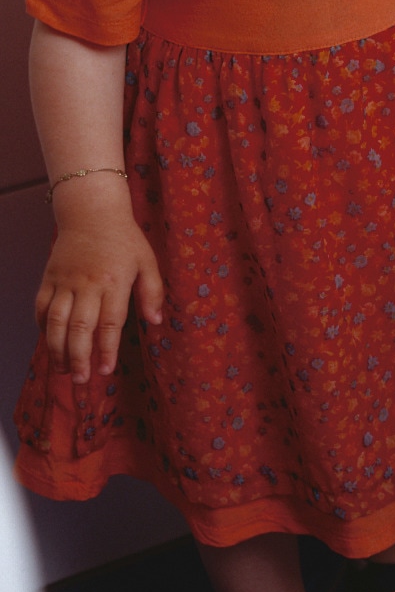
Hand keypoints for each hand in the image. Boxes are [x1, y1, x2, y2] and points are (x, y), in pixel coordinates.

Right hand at [36, 203, 163, 384]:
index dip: (107, 349)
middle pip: (80, 327)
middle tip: (81, 379)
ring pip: (57, 322)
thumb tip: (155, 322)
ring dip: (58, 349)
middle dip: (79, 357)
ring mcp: (65, 282)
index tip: (106, 370)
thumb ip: (152, 291)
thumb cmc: (124, 239)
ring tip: (63, 370)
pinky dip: (43, 329)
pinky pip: (42, 308)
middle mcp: (87, 284)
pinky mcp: (49, 279)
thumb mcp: (147, 260)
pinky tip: (50, 344)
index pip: (110, 322)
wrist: (92, 212)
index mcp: (114, 281)